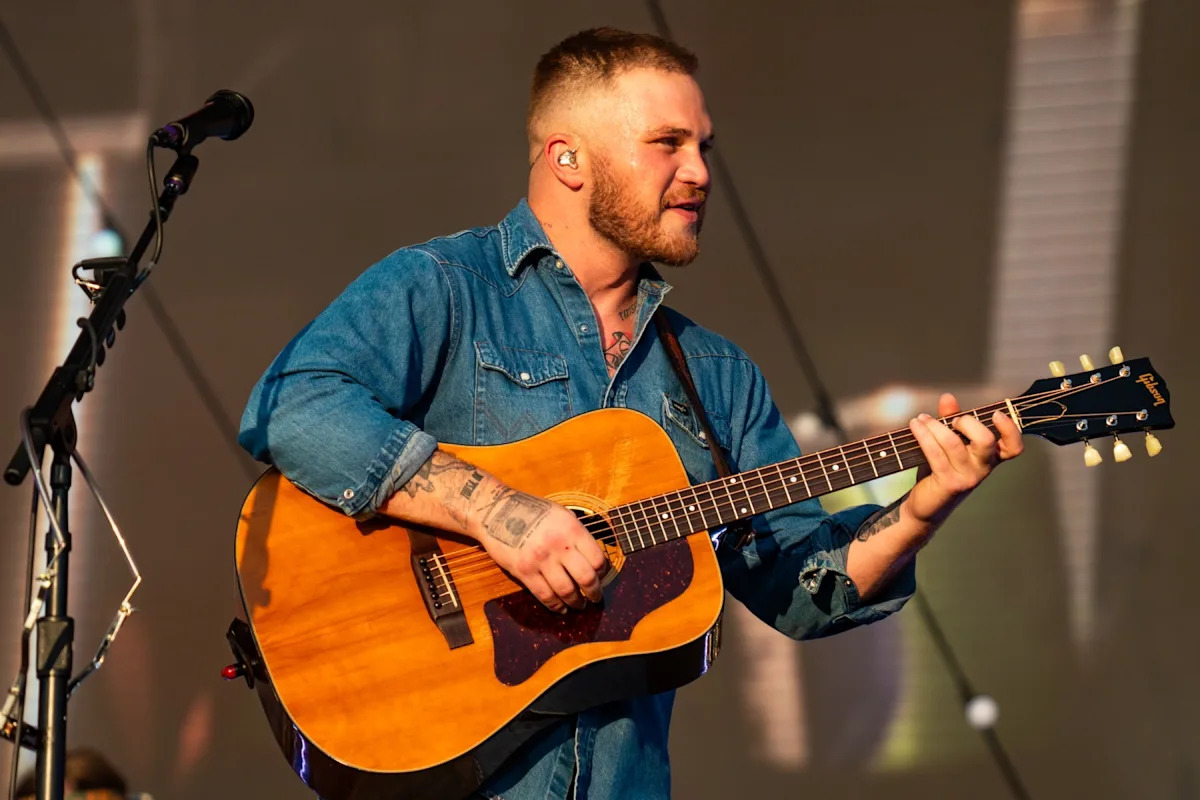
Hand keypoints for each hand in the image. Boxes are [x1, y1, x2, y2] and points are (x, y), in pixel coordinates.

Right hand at [470, 484, 607, 612]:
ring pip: (566, 591)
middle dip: (594, 592)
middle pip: (586, 578)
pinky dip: (555, 606)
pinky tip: (560, 608)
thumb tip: (592, 558)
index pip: (597, 559)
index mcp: (571, 528)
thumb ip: (576, 534)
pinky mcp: (524, 571)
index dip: (603, 573)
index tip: (601, 577)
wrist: (495, 510)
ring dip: (576, 602)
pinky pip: (544, 595)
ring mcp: (541, 559)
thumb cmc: (530, 510)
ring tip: (579, 605)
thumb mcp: (560, 514)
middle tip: (596, 597)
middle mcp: (558, 545)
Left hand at [905, 393, 1022, 525]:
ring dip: (934, 426)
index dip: (1011, 430)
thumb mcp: (947, 443)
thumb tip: (948, 398)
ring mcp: (967, 477)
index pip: (1013, 448)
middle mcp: (983, 468)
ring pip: (953, 443)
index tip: (997, 414)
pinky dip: (924, 435)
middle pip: (986, 441)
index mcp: (989, 458)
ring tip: (921, 420)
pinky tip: (915, 426)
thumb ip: (950, 420)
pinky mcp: (949, 483)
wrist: (925, 505)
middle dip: (967, 423)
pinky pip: (935, 453)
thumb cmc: (939, 471)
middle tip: (953, 421)